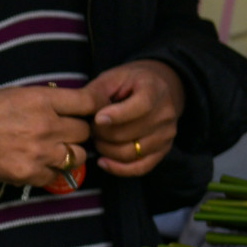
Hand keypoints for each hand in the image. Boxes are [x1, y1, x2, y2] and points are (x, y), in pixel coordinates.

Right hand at [0, 85, 93, 186]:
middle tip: (62, 131)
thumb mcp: (21, 93)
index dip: (95, 106)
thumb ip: (51, 100)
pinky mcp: (30, 173)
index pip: (87, 102)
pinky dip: (49, 170)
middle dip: (75, 131)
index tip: (93, 111)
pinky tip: (36, 162)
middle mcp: (46, 126)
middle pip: (84, 132)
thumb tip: (77, 107)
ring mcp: (40, 152)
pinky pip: (55, 175)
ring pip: (77, 156)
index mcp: (43, 100)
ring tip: (52, 150)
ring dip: (68, 153)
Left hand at [85, 60, 184, 176]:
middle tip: (90, 128)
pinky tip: (103, 161)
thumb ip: (96, 94)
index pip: (141, 106)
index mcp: (154, 90)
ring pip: (131, 153)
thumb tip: (81, 112)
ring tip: (97, 139)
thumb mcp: (111, 78)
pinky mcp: (162, 151)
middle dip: (102, 134)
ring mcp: (166, 135)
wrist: (157, 89)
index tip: (98, 119)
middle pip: (129, 133)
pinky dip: (118, 168)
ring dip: (106, 150)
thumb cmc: (128, 83)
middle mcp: (165, 114)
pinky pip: (140, 168)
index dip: (117, 115)